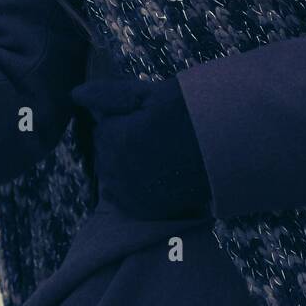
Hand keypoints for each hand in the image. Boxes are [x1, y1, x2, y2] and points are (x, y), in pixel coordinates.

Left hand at [71, 74, 211, 221]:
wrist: (231, 148)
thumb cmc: (193, 112)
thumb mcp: (151, 95)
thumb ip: (108, 95)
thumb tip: (74, 94)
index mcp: (118, 140)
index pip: (103, 127)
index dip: (126, 118)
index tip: (151, 116)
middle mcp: (120, 172)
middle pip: (106, 152)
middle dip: (123, 142)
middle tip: (156, 134)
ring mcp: (133, 196)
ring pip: (113, 175)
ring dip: (126, 164)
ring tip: (158, 153)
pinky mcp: (146, 211)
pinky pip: (125, 197)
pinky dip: (135, 186)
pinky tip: (157, 174)